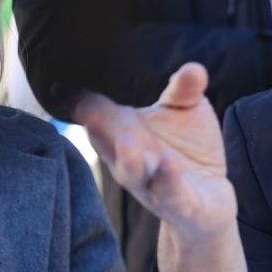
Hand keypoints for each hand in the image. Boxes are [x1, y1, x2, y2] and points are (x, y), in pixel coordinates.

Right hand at [74, 62, 234, 241]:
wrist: (209, 201)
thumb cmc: (188, 148)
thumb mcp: (188, 112)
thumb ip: (185, 90)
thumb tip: (195, 67)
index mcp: (122, 134)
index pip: (96, 115)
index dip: (82, 102)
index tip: (63, 85)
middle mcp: (130, 161)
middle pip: (109, 143)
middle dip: (102, 129)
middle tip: (92, 112)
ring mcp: (152, 185)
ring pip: (133, 173)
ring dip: (129, 159)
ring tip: (128, 142)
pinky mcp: (181, 204)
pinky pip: (171, 194)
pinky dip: (168, 180)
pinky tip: (169, 163)